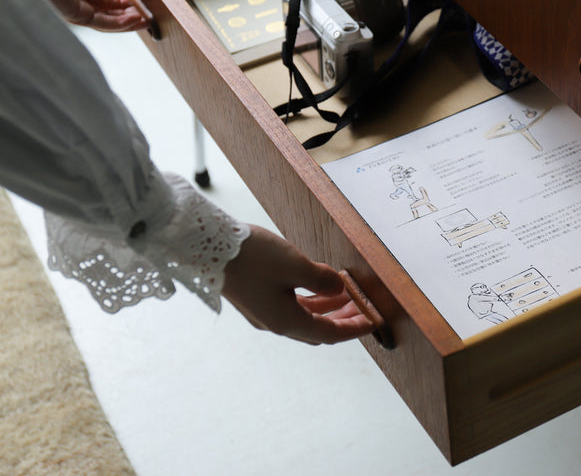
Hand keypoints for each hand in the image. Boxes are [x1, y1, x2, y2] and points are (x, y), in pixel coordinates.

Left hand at [31, 0, 148, 31]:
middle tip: (146, 17)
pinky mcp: (73, 15)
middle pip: (105, 15)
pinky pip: (100, 22)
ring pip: (105, 22)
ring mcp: (73, 10)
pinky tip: (134, 19)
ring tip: (145, 21)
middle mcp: (73, 2)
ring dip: (127, 23)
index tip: (135, 1)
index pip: (100, 1)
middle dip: (126, 17)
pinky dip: (118, 23)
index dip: (118, 3)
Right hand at [222, 225, 375, 343]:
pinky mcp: (257, 300)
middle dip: (344, 320)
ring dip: (328, 308)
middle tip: (365, 307)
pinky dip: (311, 300)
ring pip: (305, 318)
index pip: (329, 333)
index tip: (374, 322)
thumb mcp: (295, 265)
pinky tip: (320, 285)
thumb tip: (341, 288)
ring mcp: (264, 313)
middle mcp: (275, 323)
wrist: (207, 246)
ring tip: (348, 293)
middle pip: (318, 329)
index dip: (354, 328)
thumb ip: (322, 279)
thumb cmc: (251, 257)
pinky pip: (292, 307)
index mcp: (286, 321)